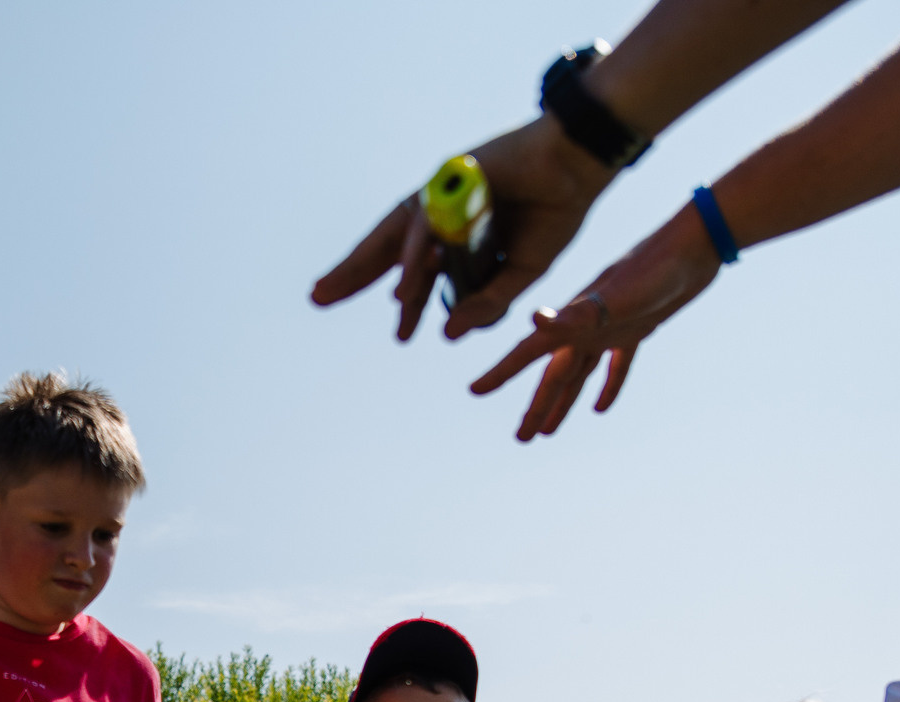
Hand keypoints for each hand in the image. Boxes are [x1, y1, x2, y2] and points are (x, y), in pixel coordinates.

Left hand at [313, 117, 610, 342]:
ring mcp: (444, 195)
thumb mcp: (520, 272)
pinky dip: (417, 253)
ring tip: (367, 303)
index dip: (405, 300)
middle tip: (317, 298)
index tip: (401, 335)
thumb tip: (450, 334)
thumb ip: (487, 302)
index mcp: (457, 238)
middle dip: (354, 273)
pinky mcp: (452, 178)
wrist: (581, 168)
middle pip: (388, 248)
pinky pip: (428, 219)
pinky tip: (408, 283)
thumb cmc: (554, 213)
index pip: (416, 270)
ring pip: (402, 236)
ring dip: (383, 270)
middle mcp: (442, 215)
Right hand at [468, 199, 724, 440]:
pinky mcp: (637, 327)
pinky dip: (608, 385)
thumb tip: (534, 319)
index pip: (528, 353)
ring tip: (548, 430)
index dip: (501, 373)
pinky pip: (617, 364)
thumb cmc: (653, 270)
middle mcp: (584, 326)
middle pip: (554, 375)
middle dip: (536, 405)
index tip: (475, 390)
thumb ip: (574, 314)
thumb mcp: (613, 297)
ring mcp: (610, 328)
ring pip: (579, 374)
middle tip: (522, 438)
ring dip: (564, 401)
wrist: (694, 245)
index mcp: (572, 322)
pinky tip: (600, 407)